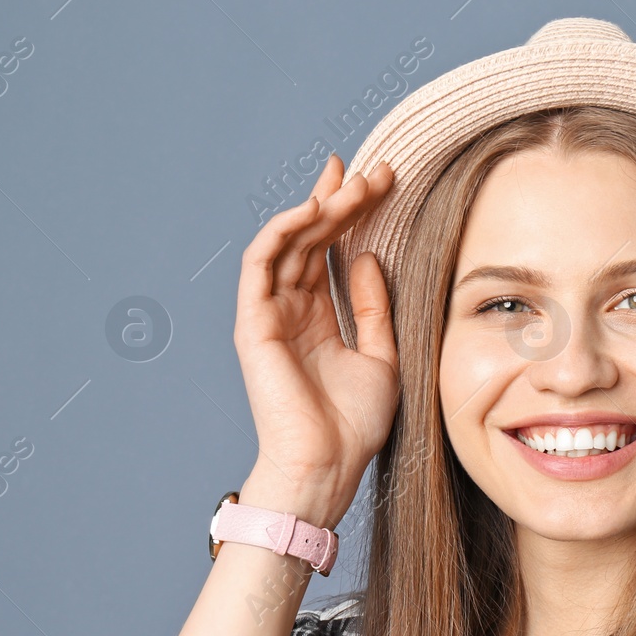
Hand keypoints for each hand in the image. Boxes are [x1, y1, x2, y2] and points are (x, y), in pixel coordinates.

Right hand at [233, 153, 399, 517]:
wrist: (328, 464)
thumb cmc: (353, 426)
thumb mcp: (381, 356)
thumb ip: (372, 307)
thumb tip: (365, 257)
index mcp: (317, 319)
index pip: (329, 251)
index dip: (349, 212)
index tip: (379, 178)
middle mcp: (290, 311)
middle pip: (312, 239)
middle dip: (342, 200)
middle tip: (377, 171)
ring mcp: (269, 315)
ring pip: (289, 243)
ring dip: (319, 208)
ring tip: (354, 184)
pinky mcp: (254, 323)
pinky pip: (261, 263)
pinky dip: (284, 231)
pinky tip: (313, 208)